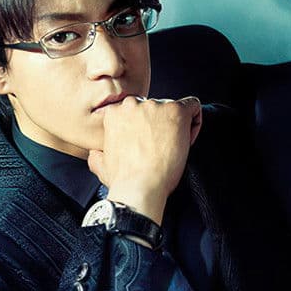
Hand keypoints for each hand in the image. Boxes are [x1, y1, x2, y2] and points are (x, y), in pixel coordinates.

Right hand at [86, 95, 201, 224]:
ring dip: (175, 127)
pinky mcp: (176, 111)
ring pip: (173, 109)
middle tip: (160, 147)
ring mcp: (155, 105)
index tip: (146, 144)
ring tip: (172, 148)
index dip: (144, 129)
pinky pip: (193, 105)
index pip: (135, 111)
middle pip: (154, 108)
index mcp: (114, 113)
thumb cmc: (122, 179)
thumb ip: (97, 153)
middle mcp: (133, 104)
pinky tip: (187, 139)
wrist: (139, 186)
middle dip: (159, 126)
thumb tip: (96, 153)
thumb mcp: (100, 164)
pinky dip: (194, 121)